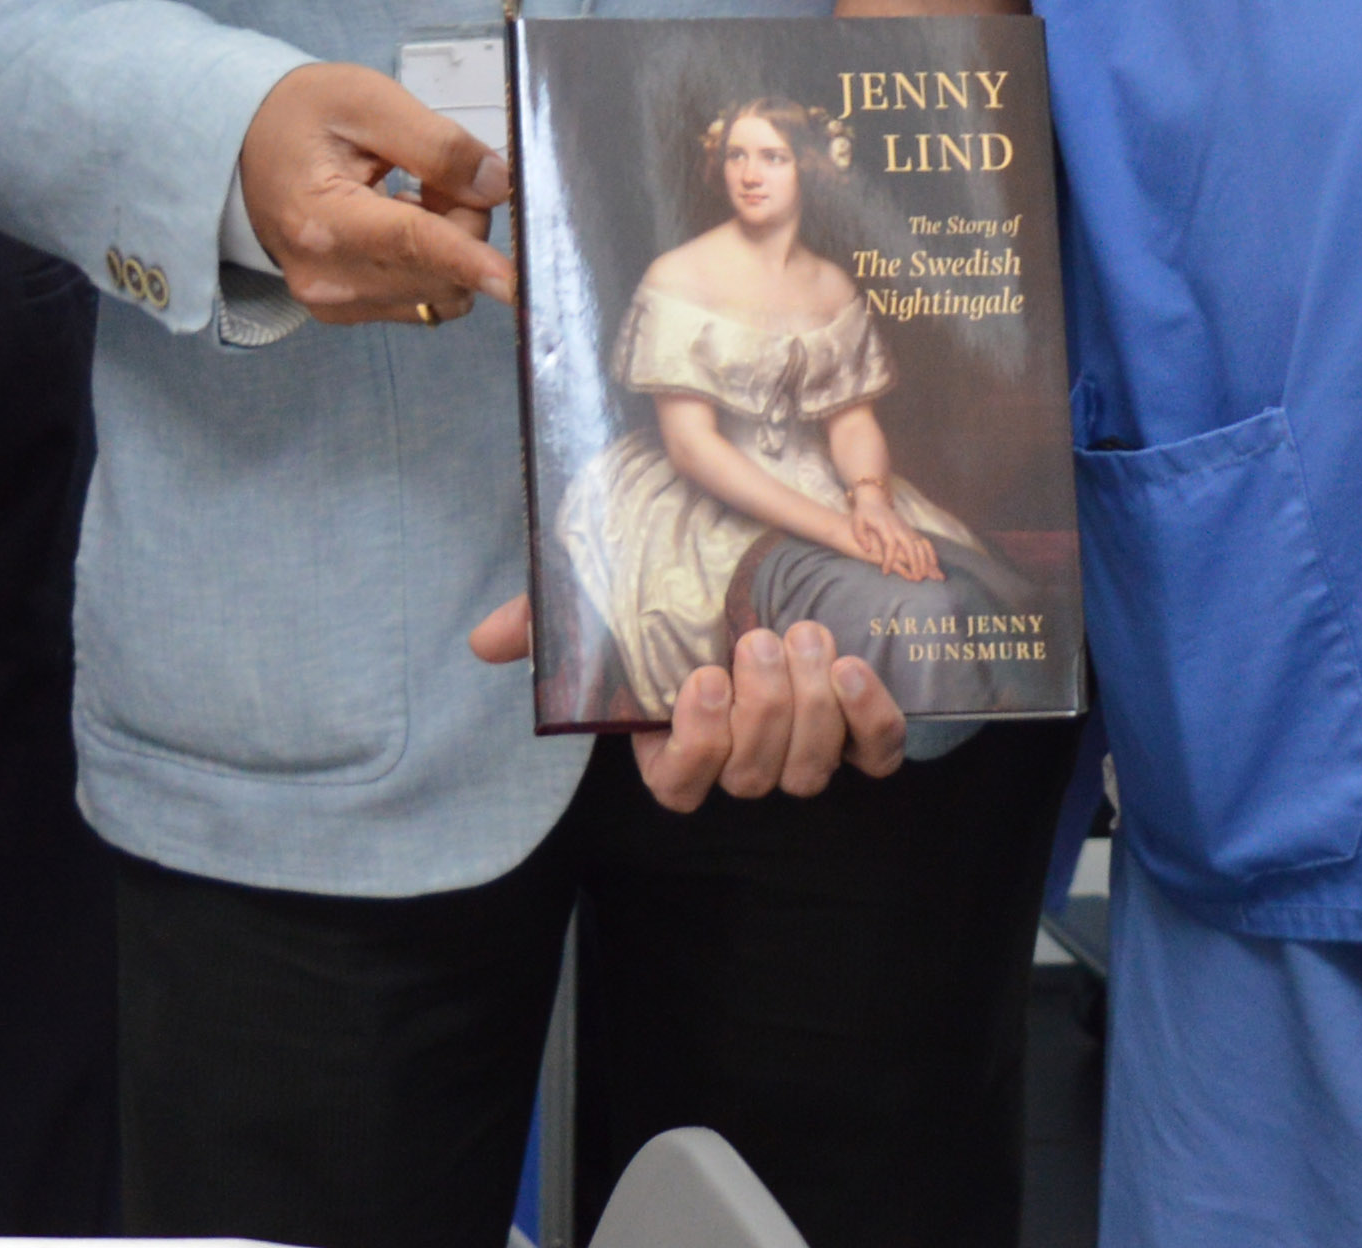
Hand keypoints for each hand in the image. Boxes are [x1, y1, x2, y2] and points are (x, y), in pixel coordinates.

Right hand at [235, 64, 513, 326]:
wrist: (243, 142)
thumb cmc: (300, 113)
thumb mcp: (368, 100)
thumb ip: (437, 144)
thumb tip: (497, 185)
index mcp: (322, 219)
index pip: (411, 244)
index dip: (470, 260)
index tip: (515, 282)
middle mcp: (326, 276)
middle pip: (438, 271)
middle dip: (464, 221)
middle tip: (441, 172)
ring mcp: (334, 301)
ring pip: (438, 292)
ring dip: (452, 244)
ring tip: (418, 191)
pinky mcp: (345, 309)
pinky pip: (422, 299)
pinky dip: (435, 263)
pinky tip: (408, 219)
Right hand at [466, 602, 903, 808]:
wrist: (772, 577)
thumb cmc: (678, 601)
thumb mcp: (605, 607)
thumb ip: (546, 625)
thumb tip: (487, 641)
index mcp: (676, 745)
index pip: (680, 784)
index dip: (695, 744)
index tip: (700, 679)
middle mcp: (742, 763)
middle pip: (752, 776)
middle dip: (763, 709)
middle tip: (765, 641)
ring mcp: (804, 754)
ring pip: (808, 769)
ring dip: (813, 707)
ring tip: (809, 637)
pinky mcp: (860, 736)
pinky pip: (873, 755)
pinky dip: (870, 721)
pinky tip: (857, 670)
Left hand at [842, 485, 942, 584]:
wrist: (874, 499)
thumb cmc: (864, 513)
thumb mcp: (857, 522)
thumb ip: (860, 535)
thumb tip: (868, 549)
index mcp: (885, 527)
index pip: (890, 544)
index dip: (888, 559)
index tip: (885, 571)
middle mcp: (899, 528)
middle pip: (910, 546)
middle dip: (914, 563)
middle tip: (916, 578)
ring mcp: (907, 528)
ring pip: (920, 544)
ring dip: (925, 559)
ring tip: (927, 575)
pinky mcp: (910, 530)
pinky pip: (924, 542)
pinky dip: (930, 553)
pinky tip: (933, 564)